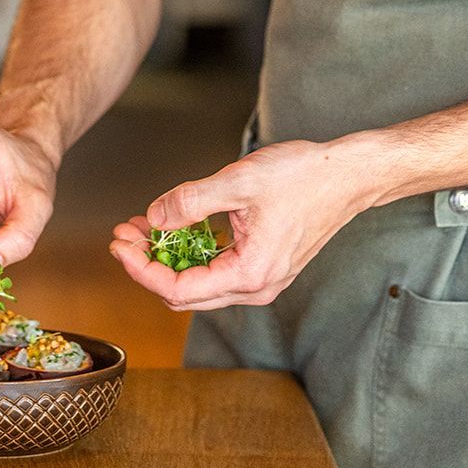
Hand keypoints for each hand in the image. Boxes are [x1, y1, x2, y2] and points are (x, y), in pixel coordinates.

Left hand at [109, 139, 370, 310]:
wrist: (348, 175)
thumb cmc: (305, 177)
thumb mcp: (239, 181)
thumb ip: (191, 201)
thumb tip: (155, 218)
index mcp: (249, 274)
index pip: (177, 289)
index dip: (141, 269)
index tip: (119, 243)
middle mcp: (255, 286)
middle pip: (184, 293)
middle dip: (148, 264)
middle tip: (125, 233)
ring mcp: (261, 278)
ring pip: (200, 283)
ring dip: (168, 257)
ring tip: (144, 225)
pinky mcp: (264, 265)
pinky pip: (218, 269)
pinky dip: (192, 251)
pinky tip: (177, 225)